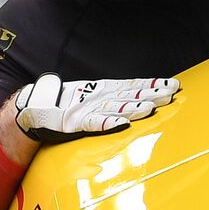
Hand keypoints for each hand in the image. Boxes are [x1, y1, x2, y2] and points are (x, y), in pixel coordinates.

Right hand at [13, 73, 180, 142]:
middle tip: (173, 93)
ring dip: (135, 108)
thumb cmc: (68, 105)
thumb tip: (135, 109)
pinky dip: (108, 123)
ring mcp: (88, 109)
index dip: (154, 86)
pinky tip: (122, 123)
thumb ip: (113, 105)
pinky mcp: (75, 123)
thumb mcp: (94, 101)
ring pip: (117, 108)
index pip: (134, 87)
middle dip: (153, 95)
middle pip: (131, 96)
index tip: (173, 85)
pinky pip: (94, 124)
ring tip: (153, 107)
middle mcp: (100, 97)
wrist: (35, 107)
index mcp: (105, 90)